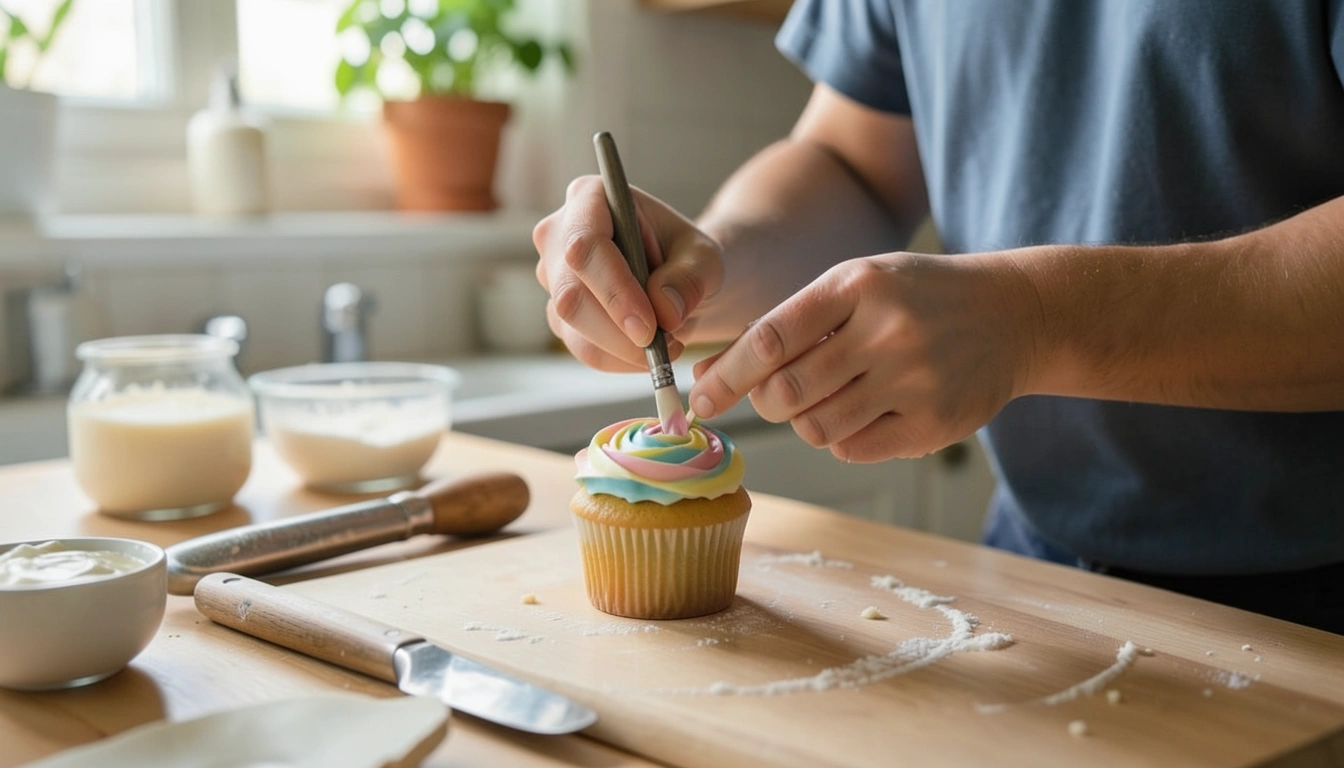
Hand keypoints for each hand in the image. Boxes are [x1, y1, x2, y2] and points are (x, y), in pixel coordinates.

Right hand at [532, 176, 724, 371]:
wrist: (680, 278)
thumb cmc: (687, 256)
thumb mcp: (704, 258)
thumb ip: (689, 277)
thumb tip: (663, 309)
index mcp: (590, 198)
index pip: (585, 245)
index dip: (614, 290)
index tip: (650, 326)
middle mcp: (559, 234)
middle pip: (571, 293)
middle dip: (620, 331)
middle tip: (668, 345)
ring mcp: (554, 276)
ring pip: (573, 328)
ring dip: (625, 349)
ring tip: (670, 343)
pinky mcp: (559, 314)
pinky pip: (583, 348)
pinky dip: (621, 359)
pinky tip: (650, 350)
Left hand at [689, 252, 1040, 461]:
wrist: (1014, 314)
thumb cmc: (915, 298)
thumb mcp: (856, 286)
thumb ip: (789, 323)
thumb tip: (713, 371)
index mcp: (857, 285)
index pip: (770, 339)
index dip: (726, 375)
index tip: (699, 399)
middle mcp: (885, 330)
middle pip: (787, 392)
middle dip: (765, 403)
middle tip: (775, 397)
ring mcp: (914, 380)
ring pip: (817, 427)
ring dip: (807, 420)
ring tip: (833, 395)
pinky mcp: (934, 423)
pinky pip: (854, 449)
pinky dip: (843, 438)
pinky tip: (867, 410)